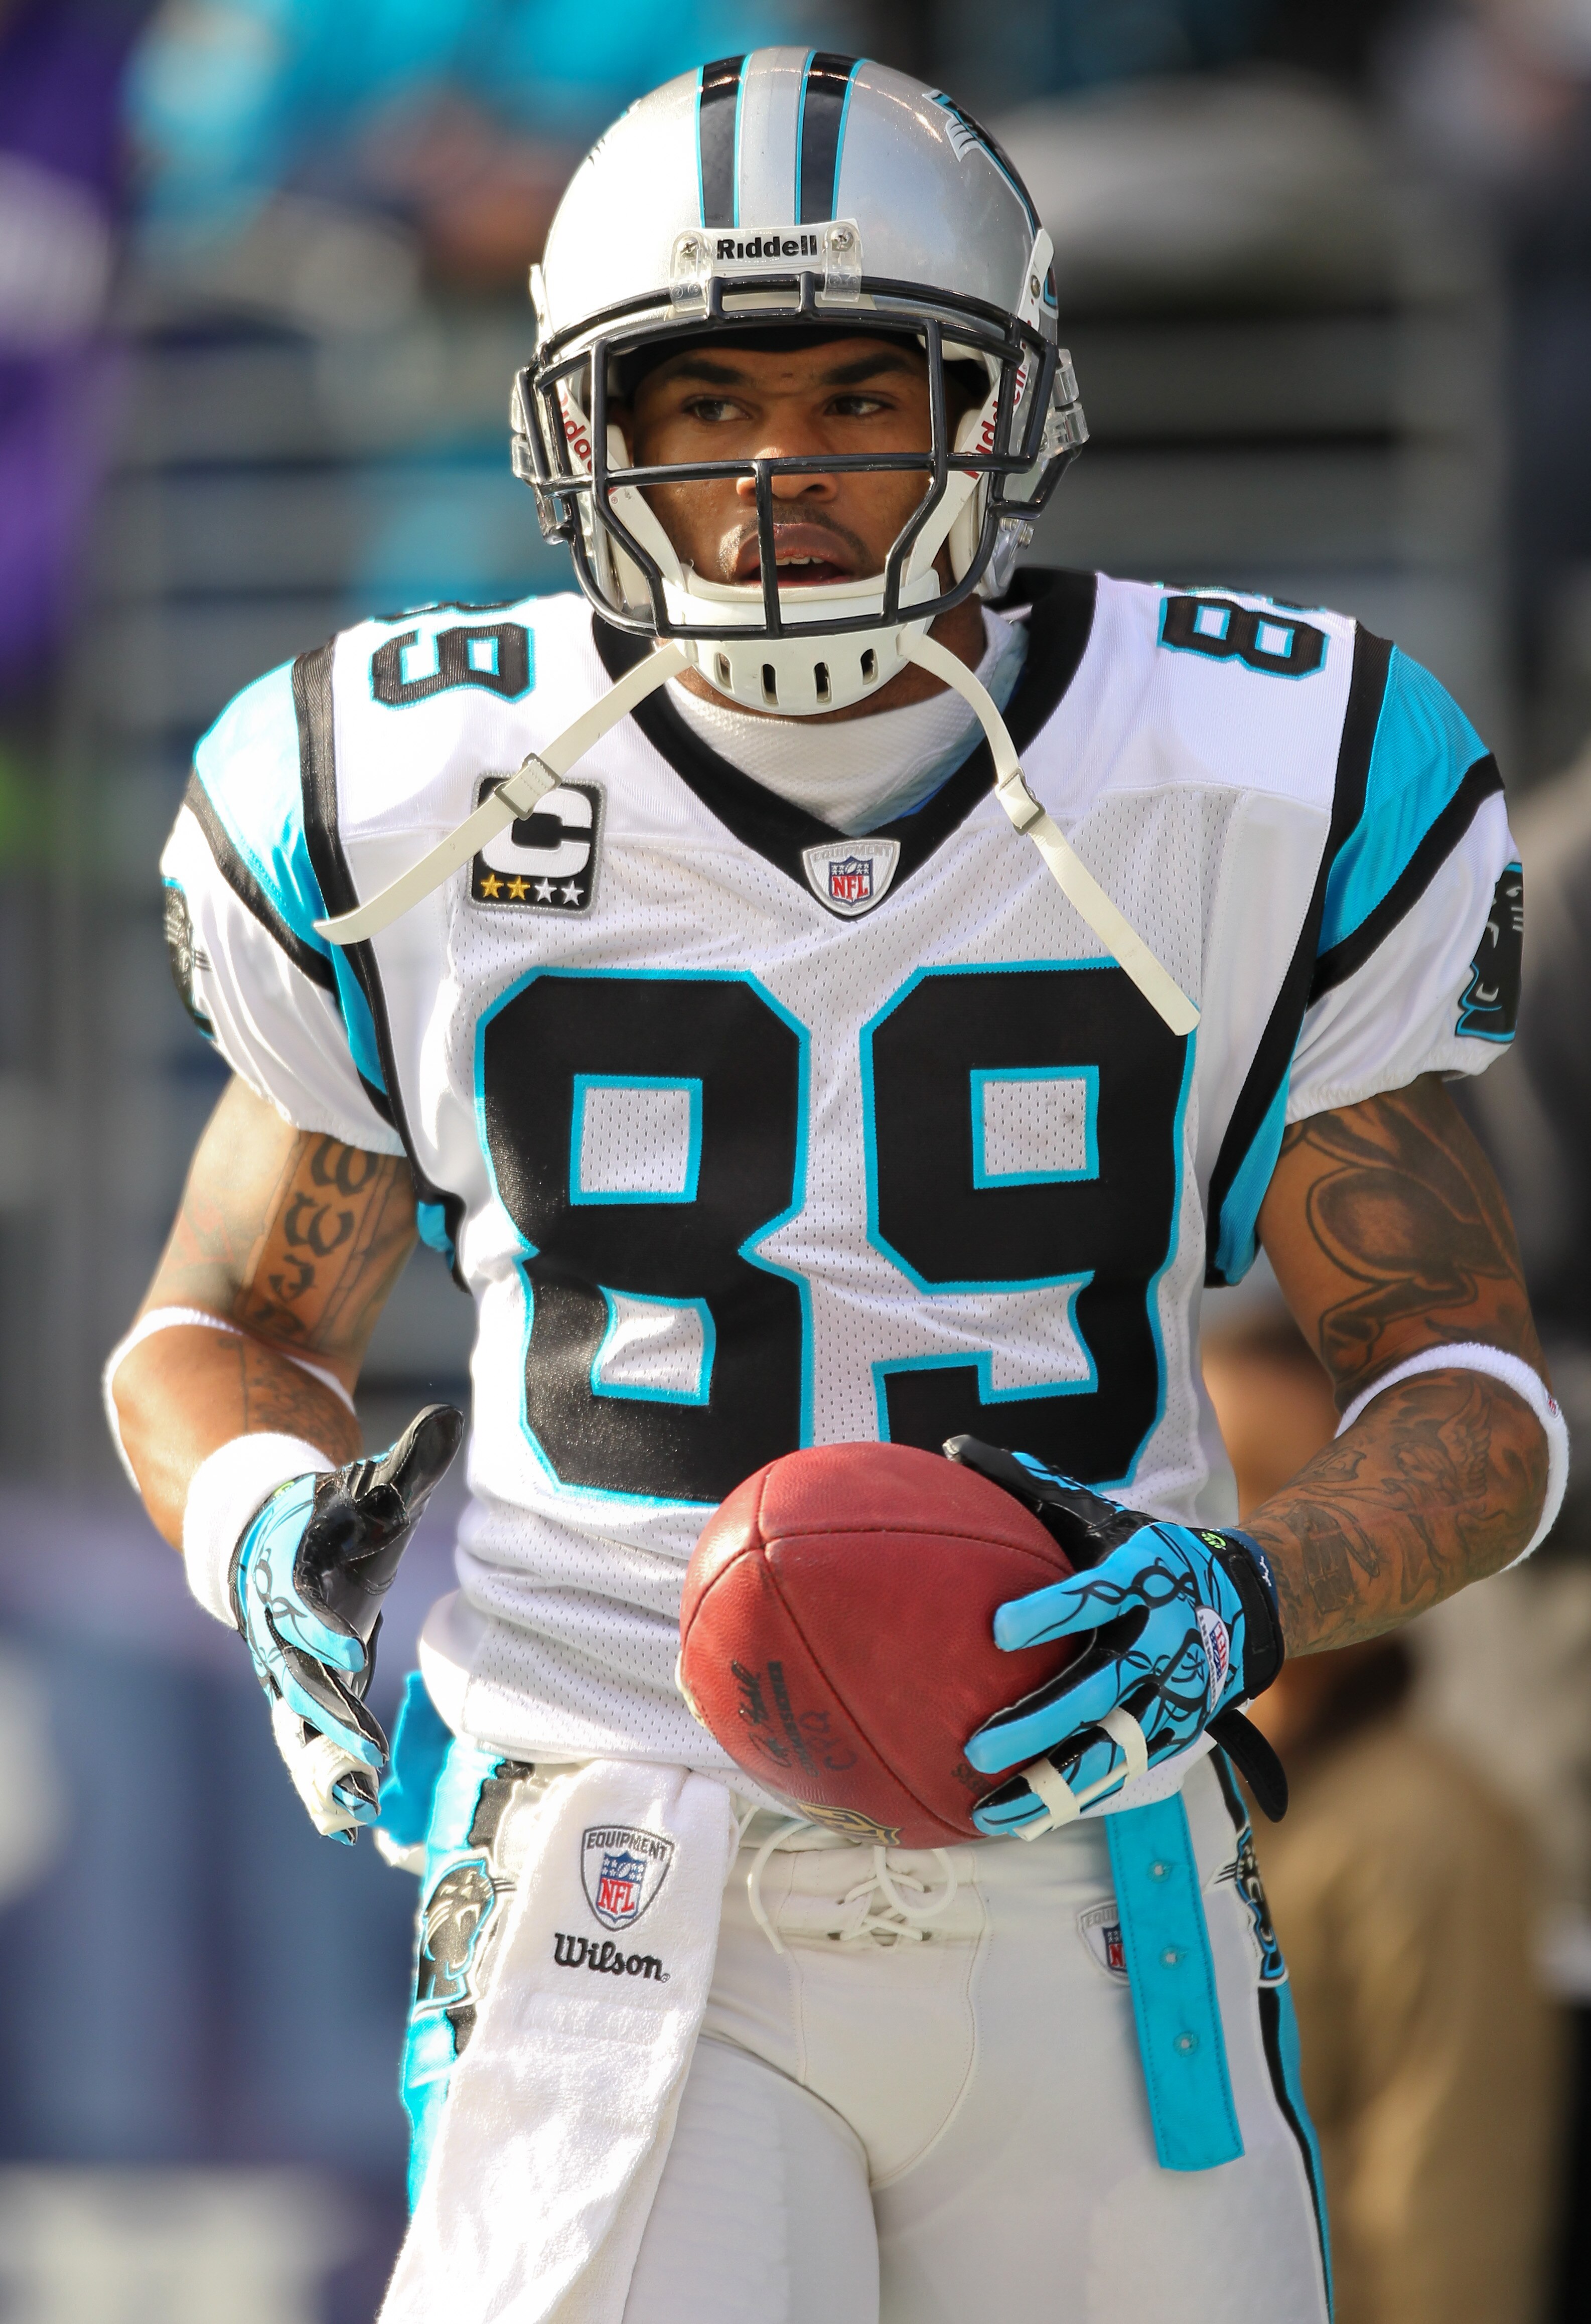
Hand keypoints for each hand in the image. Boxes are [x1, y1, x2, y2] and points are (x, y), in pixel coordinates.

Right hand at [231, 1404, 463, 1839]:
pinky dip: (322, 1785)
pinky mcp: (302, 1698)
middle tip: (363, 1762)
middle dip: (329, 1723)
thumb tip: (450, 1414)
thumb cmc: (339, 1512)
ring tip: (352, 1814)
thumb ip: (410, 1459)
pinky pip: (307, 1747)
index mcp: (297, 1579)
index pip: (305, 1604)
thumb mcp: (373, 1484)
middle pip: (301, 1682)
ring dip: (323, 1772)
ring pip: (299, 1729)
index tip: (348, 1646)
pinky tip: (347, 1828)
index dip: (321, 1623)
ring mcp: (289, 1672)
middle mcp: (285, 1633)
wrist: (273, 1540)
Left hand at [946, 1438, 1285, 1836]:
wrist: (1249, 1602)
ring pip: (1113, 1753)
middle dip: (1040, 1724)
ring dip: (1052, 1788)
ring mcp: (1172, 1697)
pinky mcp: (1174, 1737)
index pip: (1095, 1594)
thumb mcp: (1102, 1515)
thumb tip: (951, 1446)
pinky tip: (1017, 1820)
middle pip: (1101, 1691)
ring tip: (988, 1814)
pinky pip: (1119, 1777)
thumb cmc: (1146, 1553)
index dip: (1051, 1612)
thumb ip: (1030, 1487)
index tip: (997, 1630)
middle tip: (978, 1747)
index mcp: (1142, 1578)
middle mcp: (1162, 1641)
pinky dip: (1070, 1802)